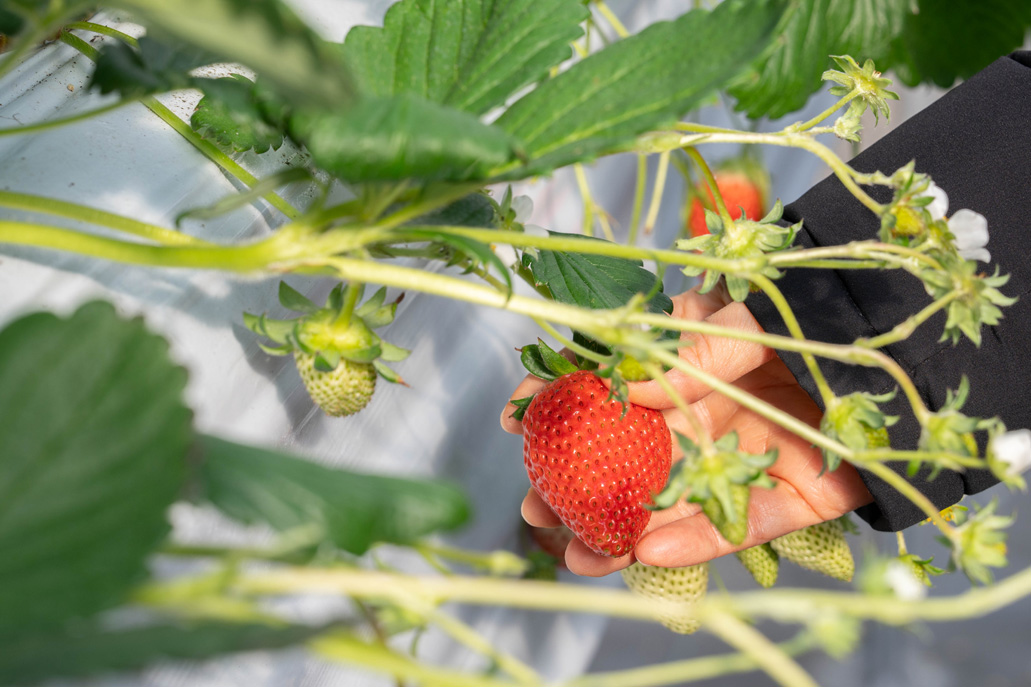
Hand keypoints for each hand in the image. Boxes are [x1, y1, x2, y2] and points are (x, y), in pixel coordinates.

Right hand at [500, 283, 873, 576]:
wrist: (905, 355)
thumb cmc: (814, 320)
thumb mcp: (746, 318)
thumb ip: (690, 351)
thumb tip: (624, 388)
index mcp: (685, 366)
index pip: (608, 387)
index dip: (560, 401)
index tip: (518, 418)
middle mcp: (705, 417)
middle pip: (627, 461)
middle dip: (576, 488)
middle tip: (535, 508)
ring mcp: (741, 462)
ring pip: (671, 506)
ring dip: (620, 533)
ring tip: (578, 557)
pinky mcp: (786, 501)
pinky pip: (736, 530)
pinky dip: (695, 545)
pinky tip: (647, 555)